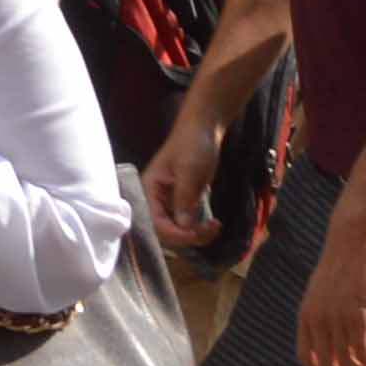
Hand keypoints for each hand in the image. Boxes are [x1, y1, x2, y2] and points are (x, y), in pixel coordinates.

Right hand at [144, 104, 224, 249]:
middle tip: (210, 229)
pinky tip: (214, 223)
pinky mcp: (184, 203)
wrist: (204, 130)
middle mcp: (156, 199)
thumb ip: (184, 198)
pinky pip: (188, 224)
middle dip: (188, 235)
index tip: (195, 233)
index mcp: (150, 189)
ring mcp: (170, 202)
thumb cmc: (192, 145)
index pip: (155, 221)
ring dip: (197, 234)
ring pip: (179, 230)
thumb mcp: (189, 170)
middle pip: (166, 231)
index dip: (174, 233)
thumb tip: (184, 227)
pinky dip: (201, 228)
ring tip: (216, 226)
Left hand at [296, 210, 365, 365]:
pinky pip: (363, 353)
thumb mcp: (321, 292)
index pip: (306, 359)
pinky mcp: (359, 316)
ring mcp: (337, 319)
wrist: (352, 240)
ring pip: (348, 364)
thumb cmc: (340, 266)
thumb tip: (331, 343)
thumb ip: (321, 315)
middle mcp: (318, 321)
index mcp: (306, 316)